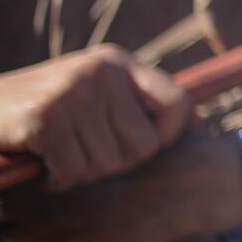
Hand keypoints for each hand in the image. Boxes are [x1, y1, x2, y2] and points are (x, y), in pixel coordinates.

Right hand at [0, 47, 190, 188]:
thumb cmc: (40, 110)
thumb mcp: (93, 93)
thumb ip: (138, 105)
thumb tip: (201, 125)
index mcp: (117, 62)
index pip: (177, 102)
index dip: (170, 135)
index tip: (149, 149)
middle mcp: (101, 71)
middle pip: (144, 145)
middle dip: (117, 164)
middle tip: (86, 160)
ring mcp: (74, 92)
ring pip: (107, 163)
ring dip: (82, 173)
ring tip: (60, 158)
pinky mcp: (45, 118)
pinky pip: (73, 171)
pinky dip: (58, 179)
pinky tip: (44, 168)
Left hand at [0, 132, 241, 241]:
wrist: (189, 185)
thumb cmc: (162, 158)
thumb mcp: (120, 140)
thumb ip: (88, 148)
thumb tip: (79, 149)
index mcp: (45, 168)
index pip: (7, 180)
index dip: (21, 186)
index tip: (36, 192)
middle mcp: (37, 199)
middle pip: (1, 212)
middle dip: (14, 217)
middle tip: (41, 220)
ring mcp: (46, 234)